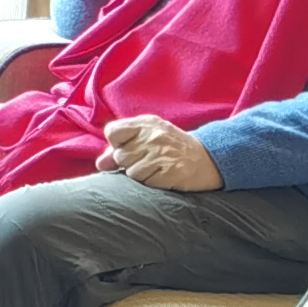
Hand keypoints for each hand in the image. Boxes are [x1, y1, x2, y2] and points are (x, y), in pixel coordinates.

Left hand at [103, 114, 223, 191]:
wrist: (208, 158)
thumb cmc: (172, 148)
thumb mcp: (148, 138)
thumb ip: (121, 146)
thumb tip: (100, 164)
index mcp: (145, 124)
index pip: (112, 132)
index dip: (116, 144)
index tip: (128, 147)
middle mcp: (153, 136)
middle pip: (120, 156)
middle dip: (129, 163)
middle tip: (148, 160)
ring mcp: (161, 154)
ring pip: (130, 172)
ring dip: (141, 175)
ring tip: (156, 168)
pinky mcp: (170, 172)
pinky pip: (146, 182)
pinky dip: (152, 182)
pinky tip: (163, 175)